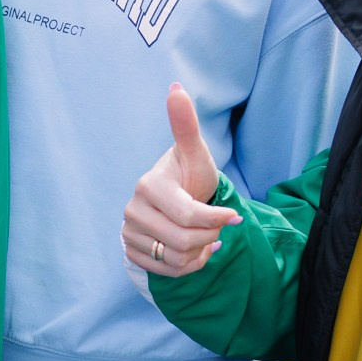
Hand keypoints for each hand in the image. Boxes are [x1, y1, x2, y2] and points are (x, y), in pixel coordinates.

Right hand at [123, 86, 240, 278]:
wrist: (171, 199)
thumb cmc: (188, 175)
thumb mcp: (195, 154)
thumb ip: (186, 125)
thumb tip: (176, 88)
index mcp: (148, 186)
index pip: (189, 216)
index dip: (217, 219)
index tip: (233, 215)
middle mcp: (132, 210)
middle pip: (184, 241)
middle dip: (210, 237)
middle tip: (217, 226)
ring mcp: (128, 233)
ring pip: (175, 260)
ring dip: (199, 252)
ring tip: (204, 237)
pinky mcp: (130, 252)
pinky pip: (167, 272)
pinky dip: (188, 265)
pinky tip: (192, 250)